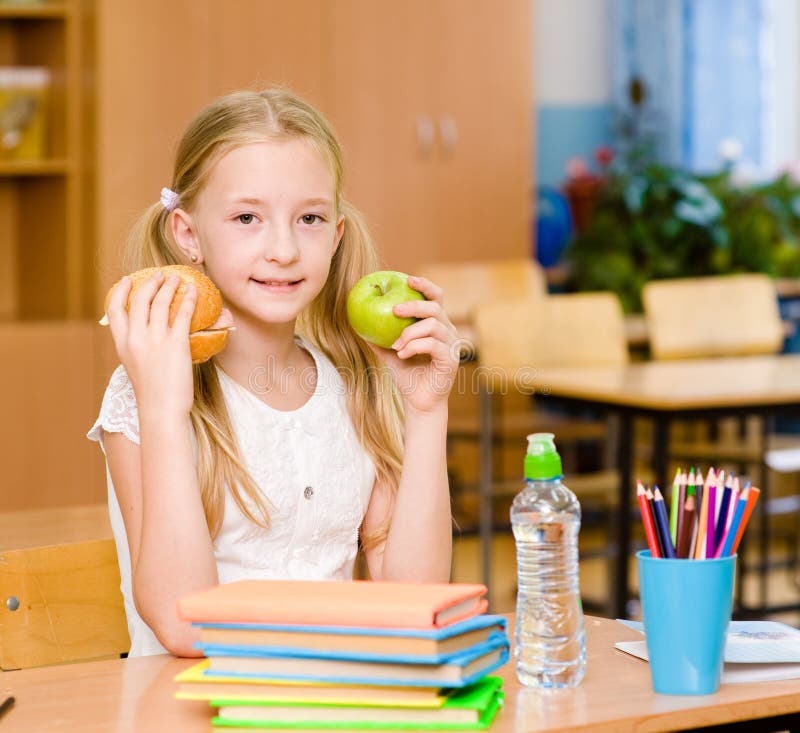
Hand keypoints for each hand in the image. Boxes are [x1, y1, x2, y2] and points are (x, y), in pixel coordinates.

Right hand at [105, 271, 197, 417]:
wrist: (161, 409)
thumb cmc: (152, 393)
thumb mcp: (135, 366)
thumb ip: (137, 347)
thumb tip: (147, 333)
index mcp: (122, 344)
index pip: (114, 309)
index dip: (119, 291)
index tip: (127, 279)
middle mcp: (136, 338)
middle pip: (140, 300)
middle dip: (150, 282)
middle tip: (160, 275)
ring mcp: (155, 339)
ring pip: (161, 302)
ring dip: (170, 286)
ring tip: (177, 279)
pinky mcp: (176, 343)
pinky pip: (183, 313)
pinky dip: (189, 299)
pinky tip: (194, 292)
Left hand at [370, 275, 459, 414]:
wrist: (419, 403)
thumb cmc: (407, 377)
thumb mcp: (389, 354)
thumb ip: (379, 338)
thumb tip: (358, 321)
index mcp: (437, 325)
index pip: (436, 298)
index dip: (425, 285)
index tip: (408, 279)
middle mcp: (448, 332)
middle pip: (435, 308)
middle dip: (414, 305)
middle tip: (394, 310)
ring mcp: (452, 345)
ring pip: (433, 325)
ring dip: (410, 332)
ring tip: (396, 345)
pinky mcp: (451, 360)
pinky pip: (433, 344)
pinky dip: (414, 346)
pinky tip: (402, 354)